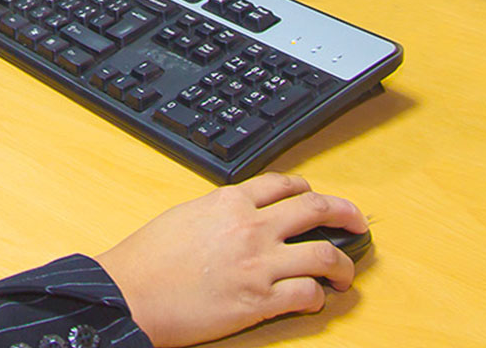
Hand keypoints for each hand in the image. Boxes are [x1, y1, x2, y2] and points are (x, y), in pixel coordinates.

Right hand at [95, 173, 367, 347]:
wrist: (127, 293)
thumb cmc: (146, 259)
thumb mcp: (185, 215)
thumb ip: (220, 212)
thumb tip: (240, 214)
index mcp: (230, 202)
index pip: (284, 184)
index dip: (309, 189)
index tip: (318, 197)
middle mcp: (251, 227)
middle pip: (317, 209)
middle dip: (347, 214)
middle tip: (358, 223)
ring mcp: (258, 264)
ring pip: (323, 253)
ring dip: (343, 263)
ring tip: (345, 273)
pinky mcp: (257, 300)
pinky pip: (306, 293)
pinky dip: (318, 297)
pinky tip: (315, 300)